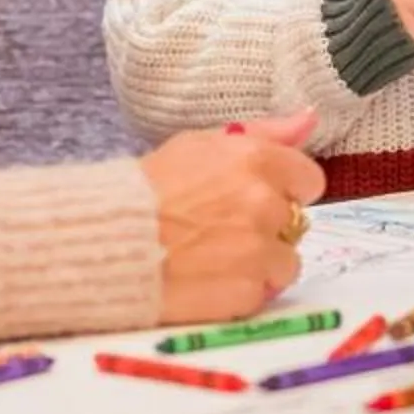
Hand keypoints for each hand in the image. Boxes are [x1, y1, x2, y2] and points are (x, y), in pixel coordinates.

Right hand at [141, 108, 327, 323]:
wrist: (103, 243)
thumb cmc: (146, 188)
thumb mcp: (199, 144)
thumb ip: (264, 133)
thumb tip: (310, 120)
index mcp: (255, 161)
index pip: (309, 179)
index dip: (284, 189)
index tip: (257, 197)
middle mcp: (263, 204)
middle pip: (295, 223)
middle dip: (267, 227)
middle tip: (223, 229)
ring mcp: (257, 252)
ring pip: (286, 263)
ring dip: (260, 263)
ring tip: (216, 258)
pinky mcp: (245, 293)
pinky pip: (263, 294)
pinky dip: (241, 291)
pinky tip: (209, 280)